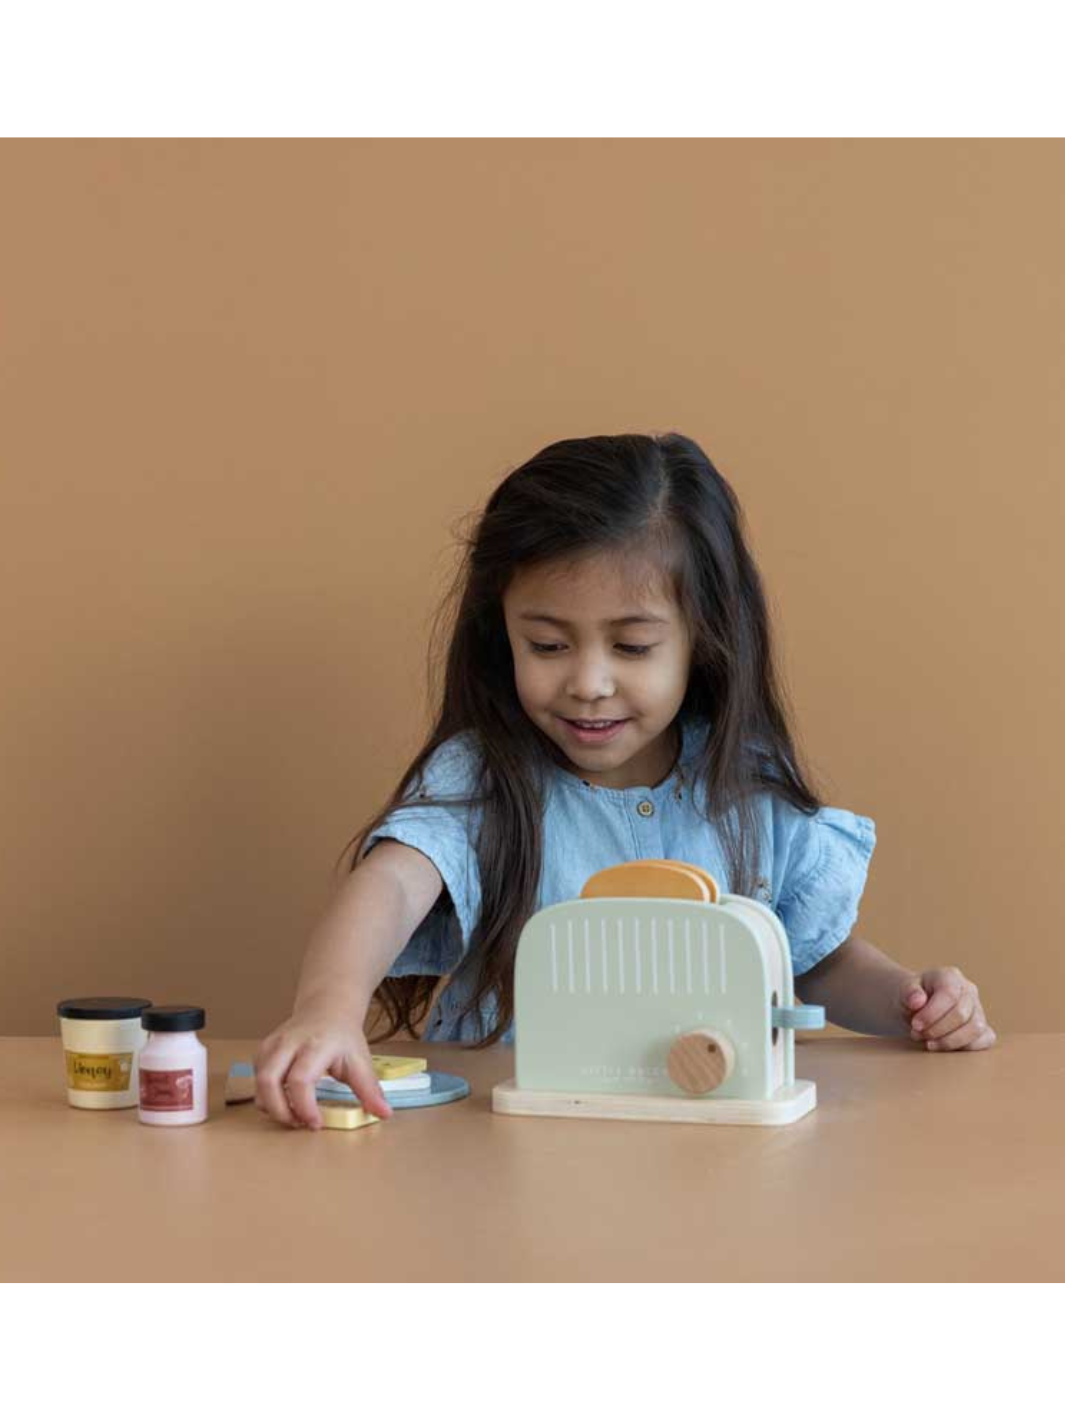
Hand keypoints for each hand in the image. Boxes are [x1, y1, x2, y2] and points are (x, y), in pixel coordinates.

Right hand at [253, 1010, 393, 1128]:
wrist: (327, 1008)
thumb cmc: (342, 1037)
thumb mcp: (361, 1060)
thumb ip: (370, 1090)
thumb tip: (384, 1115)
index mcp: (316, 1045)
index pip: (300, 1079)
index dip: (304, 1107)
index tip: (315, 1124)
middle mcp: (289, 1043)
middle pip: (269, 1081)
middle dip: (279, 1111)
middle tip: (298, 1124)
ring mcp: (273, 1045)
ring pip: (259, 1082)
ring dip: (271, 1106)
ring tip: (293, 1115)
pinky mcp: (263, 1051)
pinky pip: (256, 1079)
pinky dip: (266, 1096)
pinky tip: (285, 1100)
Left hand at [901, 967, 995, 1051]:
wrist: (917, 1007)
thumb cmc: (912, 997)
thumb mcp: (903, 990)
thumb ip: (908, 992)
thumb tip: (917, 1001)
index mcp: (950, 976)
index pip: (949, 995)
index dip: (932, 1014)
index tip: (915, 1025)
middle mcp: (969, 990)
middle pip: (961, 1014)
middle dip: (937, 1030)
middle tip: (917, 1034)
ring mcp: (979, 1009)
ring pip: (975, 1029)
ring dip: (950, 1041)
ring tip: (929, 1043)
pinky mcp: (983, 1027)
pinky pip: (986, 1040)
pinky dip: (966, 1048)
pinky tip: (945, 1047)